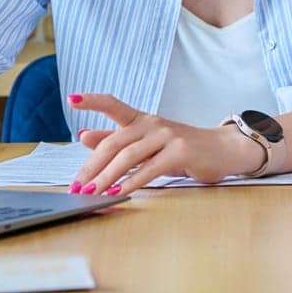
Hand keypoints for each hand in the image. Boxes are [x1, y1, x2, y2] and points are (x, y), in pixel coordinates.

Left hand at [67, 93, 265, 194]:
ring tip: (91, 192)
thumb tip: (83, 137)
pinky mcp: (181, 151)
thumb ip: (116, 141)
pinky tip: (118, 193)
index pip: (114, 104)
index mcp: (141, 120)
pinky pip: (150, 168)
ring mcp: (167, 136)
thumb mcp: (146, 144)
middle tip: (76, 184)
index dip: (93, 101)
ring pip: (129, 156)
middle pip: (114, 142)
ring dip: (107, 177)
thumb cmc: (179, 148)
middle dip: (92, 165)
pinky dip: (131, 182)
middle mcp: (152, 124)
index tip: (71, 99)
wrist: (220, 150)